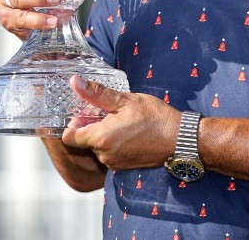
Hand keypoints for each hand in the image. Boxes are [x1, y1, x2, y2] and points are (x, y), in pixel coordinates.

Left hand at [62, 76, 180, 170]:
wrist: (179, 139)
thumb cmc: (155, 117)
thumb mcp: (125, 100)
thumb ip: (97, 93)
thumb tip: (74, 82)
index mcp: (101, 138)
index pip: (69, 137)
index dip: (73, 123)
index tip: (86, 111)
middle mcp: (104, 155)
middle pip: (84, 141)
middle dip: (92, 125)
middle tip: (110, 111)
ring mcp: (114, 163)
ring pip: (98, 147)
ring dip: (104, 134)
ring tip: (123, 121)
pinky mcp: (124, 167)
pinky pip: (110, 153)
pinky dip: (114, 143)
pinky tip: (130, 132)